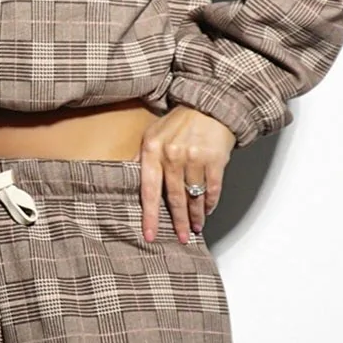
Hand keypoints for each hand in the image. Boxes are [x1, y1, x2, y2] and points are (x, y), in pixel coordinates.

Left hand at [139, 107, 235, 243]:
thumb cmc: (180, 121)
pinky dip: (210, 203)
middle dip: (178, 222)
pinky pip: (212, 189)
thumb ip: (141, 156)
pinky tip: (207, 210)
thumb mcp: (153, 133)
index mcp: (152, 149)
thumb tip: (127, 174)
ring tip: (195, 227)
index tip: (150, 234)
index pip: (149, 190)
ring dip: (195, 215)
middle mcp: (172, 154)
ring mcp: (195, 158)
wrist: (210, 106)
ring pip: (194, 196)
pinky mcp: (215, 159)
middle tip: (181, 237)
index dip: (150, 215)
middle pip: (174, 198)